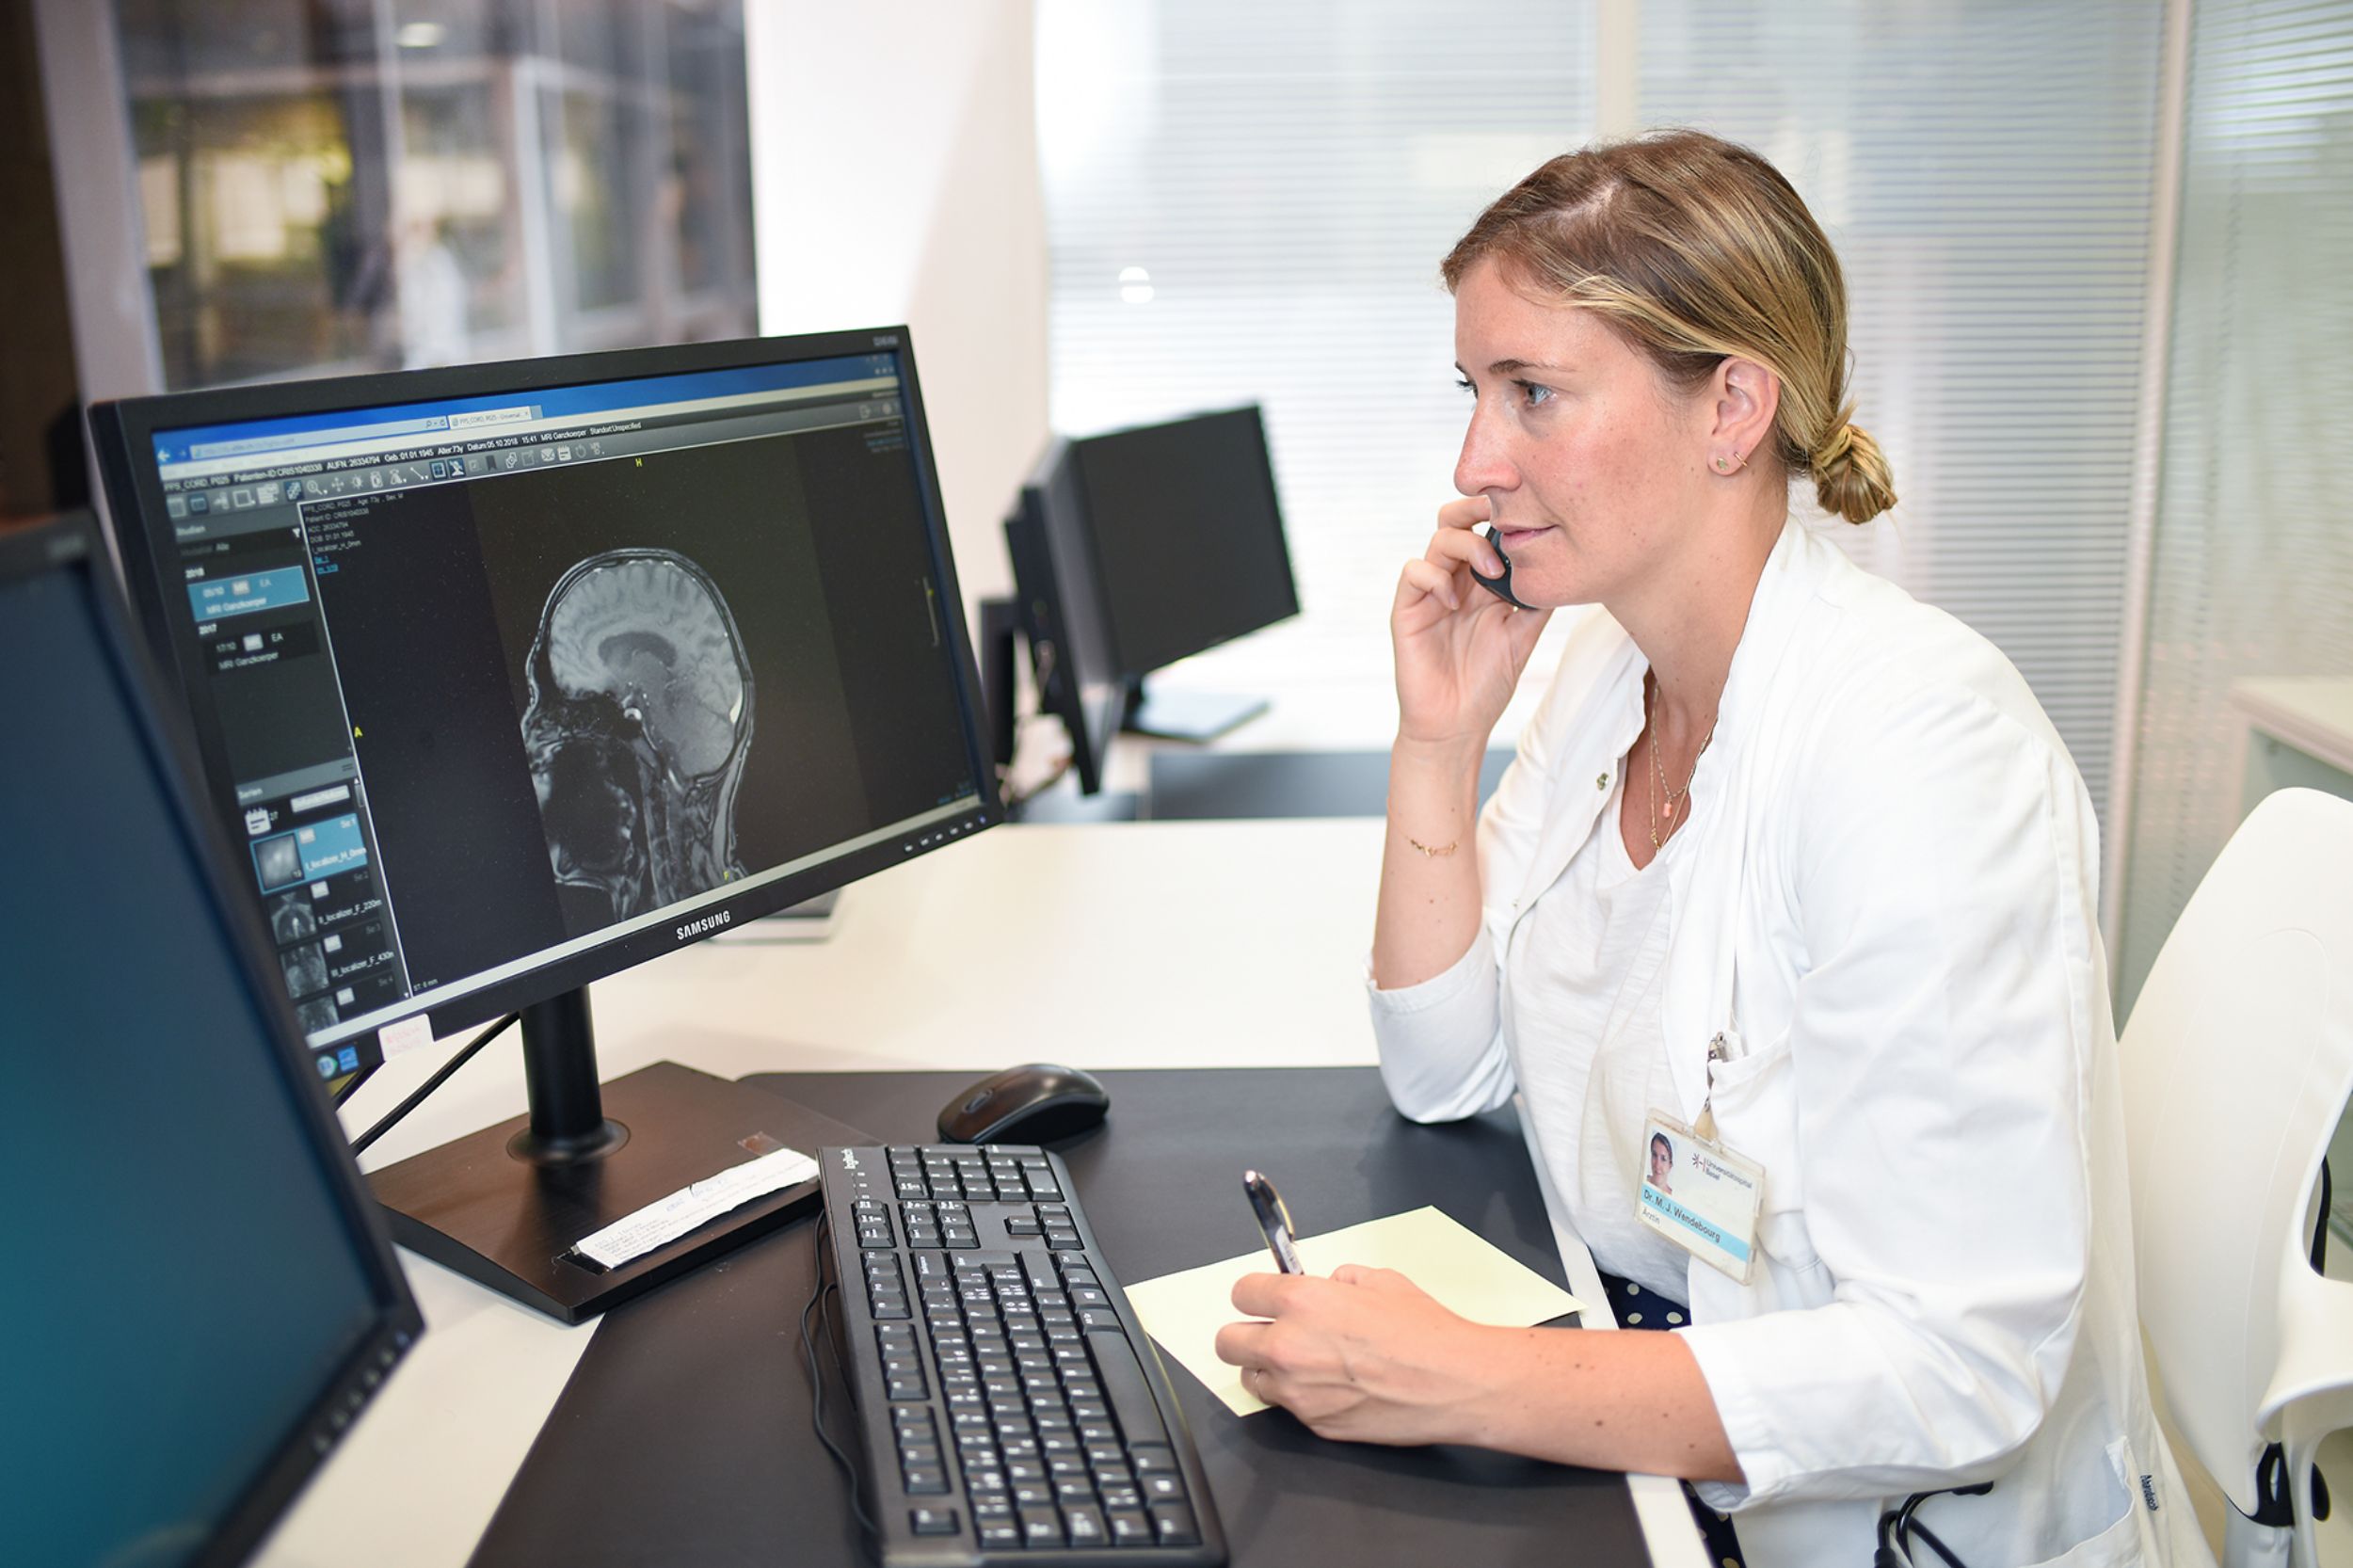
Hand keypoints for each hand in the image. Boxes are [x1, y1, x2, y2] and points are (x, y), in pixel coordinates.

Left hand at [1213, 1265, 1492, 1445]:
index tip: (1261, 1298)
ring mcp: (1298, 1391)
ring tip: (1301, 1364)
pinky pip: (1288, 1407)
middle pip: (1227, 1342)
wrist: (1456, 1382)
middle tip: (1267, 1333)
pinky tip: (1332, 1387)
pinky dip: (1301, 1397)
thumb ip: (1344, 1279)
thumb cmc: (1426, 1333)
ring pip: (1251, 1380)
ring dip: (1268, 1370)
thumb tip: (1332, 1283)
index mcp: (1301, 1302)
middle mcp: (1289, 1346)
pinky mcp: (1314, 1424)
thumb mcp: (1383, 1281)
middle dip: (1245, 1334)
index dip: (1254, 1294)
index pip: (1241, 1293)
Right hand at [1393, 497, 1552, 748]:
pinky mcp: (1408, 610)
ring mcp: (1430, 592)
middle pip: (1454, 520)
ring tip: (1491, 573)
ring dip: (1467, 545)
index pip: (1483, 529)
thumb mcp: (1524, 635)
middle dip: (1475, 507)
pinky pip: (1413, 572)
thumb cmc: (1487, 683)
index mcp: (1480, 581)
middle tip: (1502, 516)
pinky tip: (1453, 602)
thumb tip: (1563, 566)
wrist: (1457, 724)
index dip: (1499, 511)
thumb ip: (1537, 600)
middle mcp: (1454, 579)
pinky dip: (1434, 576)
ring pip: (1438, 540)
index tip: (1527, 506)